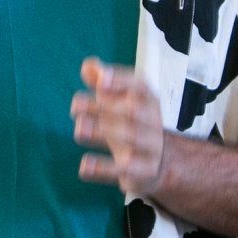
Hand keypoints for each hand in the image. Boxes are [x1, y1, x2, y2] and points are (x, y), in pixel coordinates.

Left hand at [72, 57, 166, 196]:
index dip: (121, 81)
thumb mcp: (119, 102)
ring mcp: (151, 147)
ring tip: (78, 128)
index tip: (100, 80)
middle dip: (105, 107)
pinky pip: (126, 170)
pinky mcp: (144, 172)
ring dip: (102, 132)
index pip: (139, 86)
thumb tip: (88, 65)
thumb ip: (102, 81)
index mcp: (147, 100)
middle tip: (75, 106)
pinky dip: (104, 168)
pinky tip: (84, 165)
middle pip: (133, 112)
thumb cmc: (133, 124)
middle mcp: (152, 121)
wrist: (162, 163)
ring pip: (131, 138)